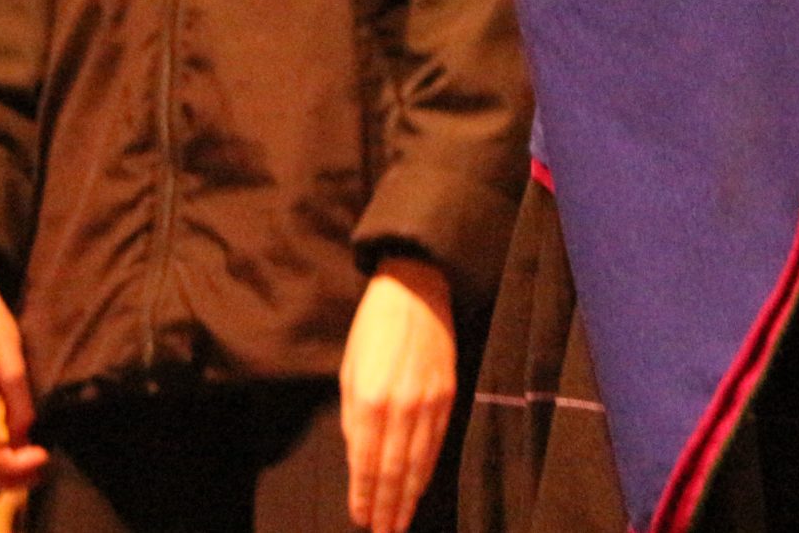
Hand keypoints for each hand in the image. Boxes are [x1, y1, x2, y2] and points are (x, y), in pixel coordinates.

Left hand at [339, 255, 457, 532]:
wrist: (417, 289)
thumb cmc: (373, 329)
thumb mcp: (349, 371)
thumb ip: (353, 418)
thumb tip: (358, 457)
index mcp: (370, 400)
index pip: (366, 462)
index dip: (364, 496)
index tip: (361, 520)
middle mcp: (402, 407)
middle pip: (394, 471)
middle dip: (388, 506)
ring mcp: (430, 402)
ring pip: (420, 462)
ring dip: (408, 496)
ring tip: (401, 521)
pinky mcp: (450, 394)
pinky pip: (437, 441)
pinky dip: (428, 469)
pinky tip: (420, 486)